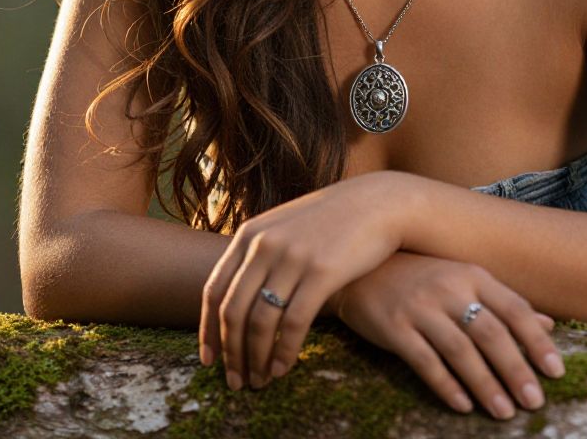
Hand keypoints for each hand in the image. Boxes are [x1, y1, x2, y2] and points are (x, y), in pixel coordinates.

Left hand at [198, 171, 405, 388]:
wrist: (378, 203)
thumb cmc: (332, 219)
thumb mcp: (285, 225)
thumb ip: (259, 252)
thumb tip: (237, 294)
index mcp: (250, 234)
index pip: (215, 290)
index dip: (208, 330)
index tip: (208, 361)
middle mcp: (264, 244)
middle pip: (233, 311)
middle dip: (230, 354)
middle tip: (236, 382)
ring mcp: (292, 257)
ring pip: (260, 322)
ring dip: (256, 359)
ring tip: (261, 381)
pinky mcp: (321, 271)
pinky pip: (293, 323)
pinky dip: (284, 352)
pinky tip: (284, 369)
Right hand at [333, 250, 564, 418]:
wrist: (361, 269)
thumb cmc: (421, 276)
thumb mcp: (464, 279)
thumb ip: (503, 302)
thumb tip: (548, 324)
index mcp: (471, 274)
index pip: (513, 308)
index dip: (537, 341)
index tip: (556, 372)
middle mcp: (448, 288)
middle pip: (490, 332)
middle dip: (515, 369)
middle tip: (535, 402)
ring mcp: (420, 307)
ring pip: (460, 350)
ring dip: (485, 384)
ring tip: (504, 412)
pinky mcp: (394, 327)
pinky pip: (424, 361)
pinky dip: (446, 385)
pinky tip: (463, 405)